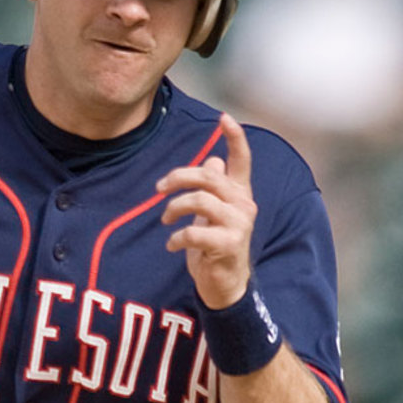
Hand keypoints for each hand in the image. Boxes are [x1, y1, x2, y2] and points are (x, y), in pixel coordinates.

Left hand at [158, 113, 255, 308]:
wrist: (225, 285)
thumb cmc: (215, 247)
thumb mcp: (214, 214)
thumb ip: (214, 189)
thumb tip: (212, 160)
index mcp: (240, 194)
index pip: (243, 160)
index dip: (236, 138)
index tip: (224, 117)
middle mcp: (244, 205)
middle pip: (209, 177)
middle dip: (179, 177)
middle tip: (158, 188)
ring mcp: (239, 225)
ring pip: (200, 201)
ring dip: (174, 208)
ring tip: (165, 220)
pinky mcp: (229, 245)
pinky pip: (195, 232)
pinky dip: (176, 237)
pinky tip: (171, 245)